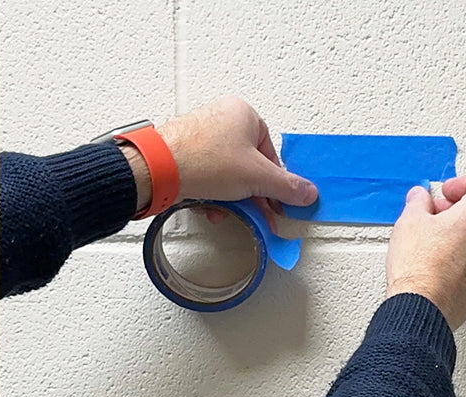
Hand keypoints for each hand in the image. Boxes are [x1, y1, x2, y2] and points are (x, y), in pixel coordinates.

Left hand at [124, 96, 317, 214]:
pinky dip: (209, 194)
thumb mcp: (256, 176)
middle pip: (247, 165)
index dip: (274, 181)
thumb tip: (305, 192)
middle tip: (256, 212)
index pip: (270, 152)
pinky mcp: (182, 154)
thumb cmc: (204, 159)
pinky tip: (208, 207)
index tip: (277, 202)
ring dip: (228, 198)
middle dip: (250, 194)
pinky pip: (205, 176)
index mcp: (242, 113)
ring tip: (224, 209)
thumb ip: (285, 186)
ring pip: (225, 174)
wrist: (159, 169)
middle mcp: (220, 120)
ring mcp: (199, 137)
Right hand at [386, 176, 465, 329]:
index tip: (447, 191)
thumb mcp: (409, 221)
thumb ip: (418, 202)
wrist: (423, 307)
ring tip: (432, 236)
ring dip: (461, 229)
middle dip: (460, 206)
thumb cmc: (419, 267)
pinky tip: (436, 257)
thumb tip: (420, 198)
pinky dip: (463, 250)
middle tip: (435, 212)